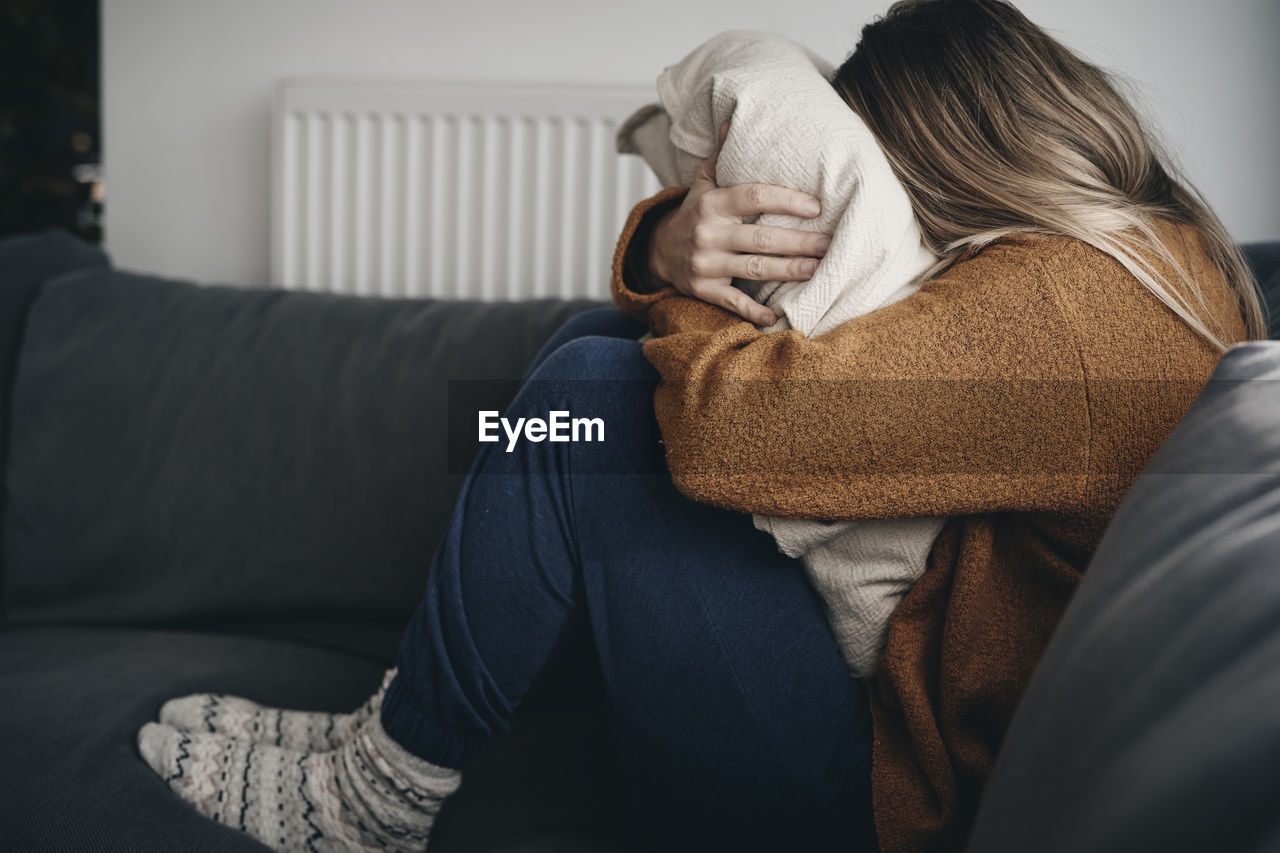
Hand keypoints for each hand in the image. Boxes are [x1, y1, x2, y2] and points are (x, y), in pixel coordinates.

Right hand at [647, 122, 829, 324]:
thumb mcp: (702, 183)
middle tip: (830, 243)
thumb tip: (732, 119)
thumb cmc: (694, 213)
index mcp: (712, 203)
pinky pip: (733, 302)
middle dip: (799, 241)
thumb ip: (721, 156)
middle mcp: (709, 234)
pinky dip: (754, 311)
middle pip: (761, 238)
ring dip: (789, 271)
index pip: (754, 197)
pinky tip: (777, 316)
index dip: (787, 201)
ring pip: (754, 269)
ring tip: (817, 269)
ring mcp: (706, 264)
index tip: (816, 207)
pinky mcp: (705, 290)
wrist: (659, 252)